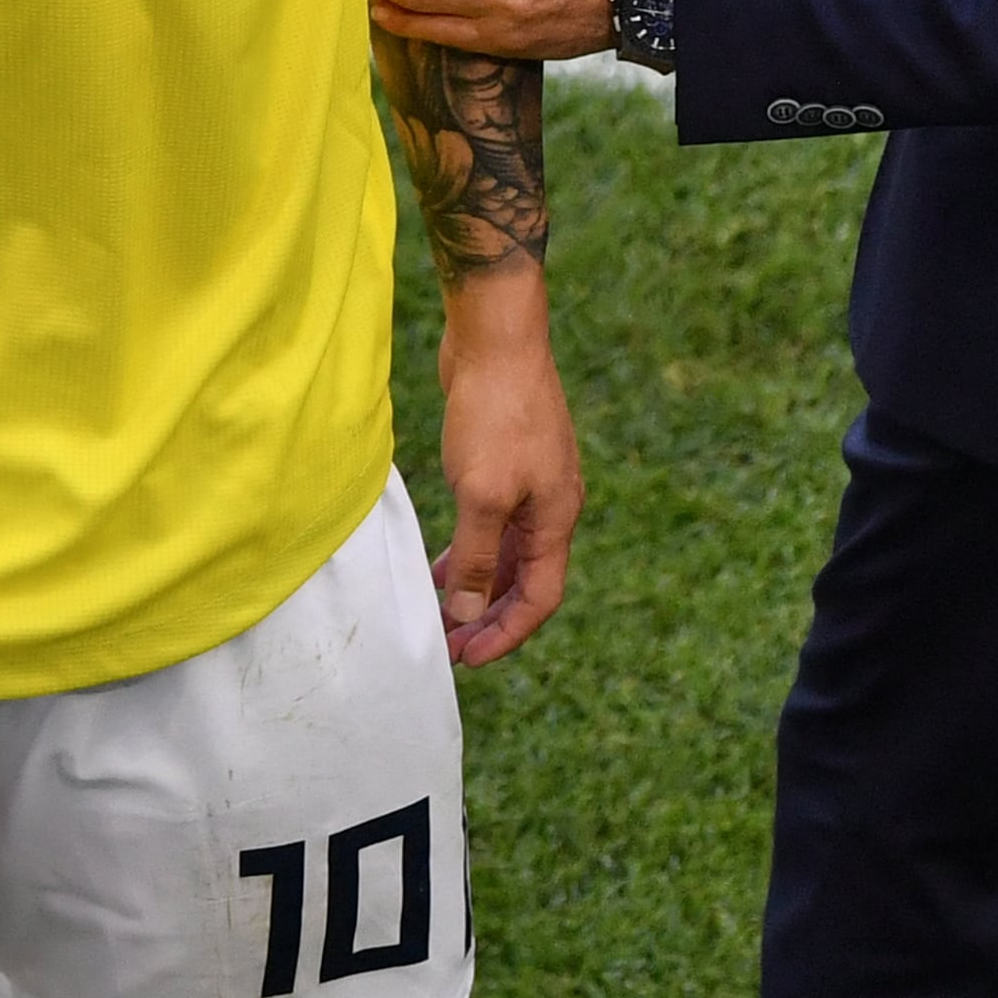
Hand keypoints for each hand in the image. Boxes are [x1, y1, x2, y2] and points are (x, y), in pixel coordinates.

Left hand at [431, 268, 579, 665]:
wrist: (496, 339)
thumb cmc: (494, 413)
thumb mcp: (481, 494)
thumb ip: (478, 557)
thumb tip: (470, 613)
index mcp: (556, 518)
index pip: (540, 598)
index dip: (506, 634)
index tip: (466, 658)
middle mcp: (553, 506)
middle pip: (527, 581)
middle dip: (491, 617)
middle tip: (449, 645)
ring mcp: (533, 483)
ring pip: (510, 554)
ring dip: (480, 586)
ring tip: (442, 613)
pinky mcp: (510, 463)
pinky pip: (496, 525)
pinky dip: (473, 549)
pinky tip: (444, 560)